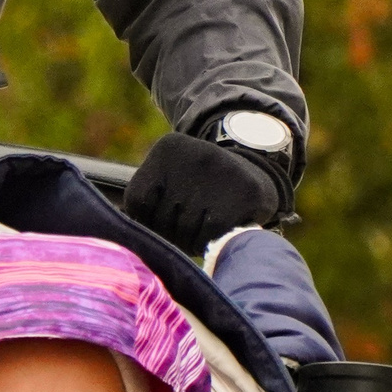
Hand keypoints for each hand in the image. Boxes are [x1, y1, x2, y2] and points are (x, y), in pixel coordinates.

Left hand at [123, 132, 286, 254]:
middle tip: (184, 229)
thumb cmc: (201, 187)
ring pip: (183, 230)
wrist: (255, 174)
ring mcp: (221, 171)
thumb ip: (147, 201)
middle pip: (160, 218)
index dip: (146, 221)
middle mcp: (194, 154)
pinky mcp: (242, 193)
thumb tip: (138, 236)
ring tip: (198, 231)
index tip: (161, 220)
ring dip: (187, 242)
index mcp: (168, 149)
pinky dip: (205, 243)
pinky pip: (208, 235)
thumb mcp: (171, 179)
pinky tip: (212, 233)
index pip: (137, 199)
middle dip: (169, 234)